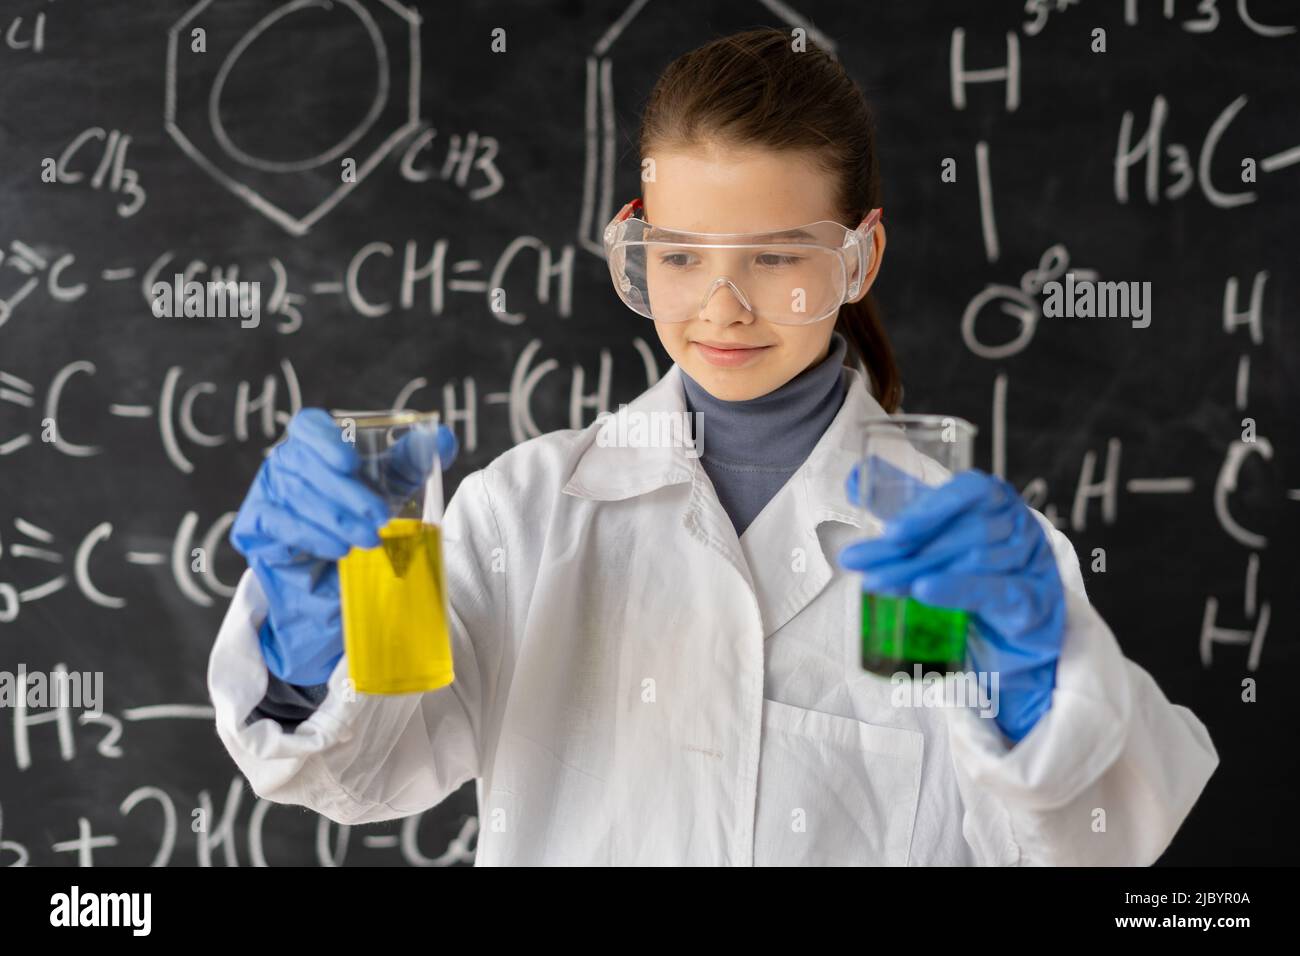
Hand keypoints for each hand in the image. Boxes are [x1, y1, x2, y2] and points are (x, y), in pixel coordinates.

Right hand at [229, 409, 458, 684]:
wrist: (334, 571)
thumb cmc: (361, 514)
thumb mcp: (392, 485)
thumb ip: (415, 459)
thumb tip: (445, 438)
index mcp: (316, 444)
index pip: (308, 426)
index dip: (324, 439)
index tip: (350, 462)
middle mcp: (286, 463)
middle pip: (306, 465)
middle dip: (347, 493)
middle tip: (380, 516)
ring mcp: (267, 491)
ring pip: (296, 496)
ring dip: (335, 519)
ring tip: (367, 539)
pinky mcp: (255, 524)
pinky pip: (278, 524)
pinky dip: (310, 536)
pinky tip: (337, 548)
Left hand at [838, 465, 1065, 742]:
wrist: (1021, 620)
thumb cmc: (974, 564)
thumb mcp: (938, 529)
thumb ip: (902, 503)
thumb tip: (856, 479)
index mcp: (994, 498)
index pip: (967, 492)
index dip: (929, 509)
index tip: (889, 530)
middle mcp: (1017, 524)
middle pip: (960, 533)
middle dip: (904, 549)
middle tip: (858, 562)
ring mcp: (1031, 561)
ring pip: (972, 562)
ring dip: (918, 571)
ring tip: (877, 582)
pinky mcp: (1034, 601)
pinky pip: (997, 591)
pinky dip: (959, 589)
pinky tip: (924, 591)